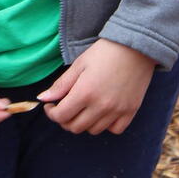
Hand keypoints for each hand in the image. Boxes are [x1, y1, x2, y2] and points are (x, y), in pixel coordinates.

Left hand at [37, 39, 155, 134]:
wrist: (135, 47)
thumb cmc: (104, 52)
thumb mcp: (79, 65)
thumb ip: (61, 85)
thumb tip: (42, 99)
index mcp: (85, 93)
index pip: (61, 116)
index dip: (51, 113)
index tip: (50, 105)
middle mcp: (101, 106)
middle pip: (75, 127)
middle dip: (64, 119)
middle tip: (64, 107)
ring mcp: (117, 111)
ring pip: (93, 130)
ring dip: (83, 122)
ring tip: (83, 108)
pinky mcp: (131, 111)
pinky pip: (114, 130)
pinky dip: (106, 125)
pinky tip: (102, 112)